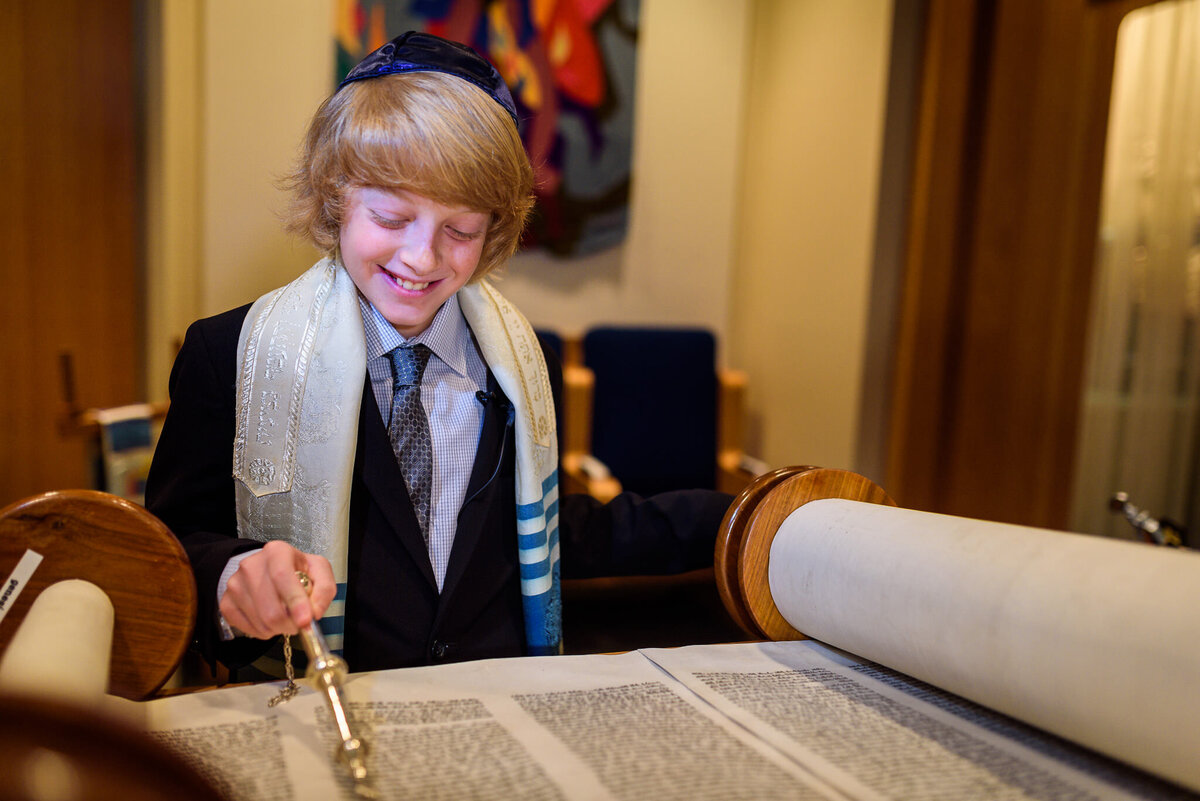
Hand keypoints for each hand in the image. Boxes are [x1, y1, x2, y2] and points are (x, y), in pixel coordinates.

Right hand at [219, 540, 335, 638]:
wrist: (267, 568)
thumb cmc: (295, 570)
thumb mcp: (318, 570)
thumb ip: (324, 589)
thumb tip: (315, 612)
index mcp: (277, 552)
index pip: (282, 576)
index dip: (295, 601)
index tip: (305, 620)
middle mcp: (252, 565)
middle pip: (271, 608)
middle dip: (291, 623)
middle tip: (299, 623)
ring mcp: (236, 584)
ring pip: (261, 622)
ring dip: (279, 628)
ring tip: (285, 617)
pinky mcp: (226, 602)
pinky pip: (247, 628)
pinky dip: (264, 631)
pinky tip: (270, 620)